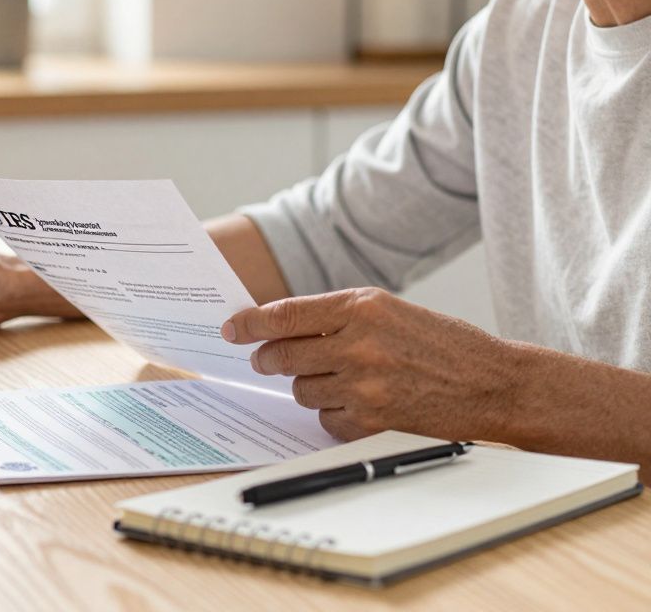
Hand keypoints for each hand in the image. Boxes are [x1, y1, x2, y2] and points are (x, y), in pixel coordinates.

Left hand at [221, 287, 520, 440]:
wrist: (494, 383)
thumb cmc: (442, 344)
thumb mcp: (390, 311)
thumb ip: (337, 316)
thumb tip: (278, 325)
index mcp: (361, 306)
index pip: (284, 314)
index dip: (249, 323)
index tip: (232, 329)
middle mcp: (359, 342)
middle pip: (283, 354)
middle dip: (268, 359)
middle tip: (265, 360)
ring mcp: (365, 383)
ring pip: (302, 389)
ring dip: (309, 386)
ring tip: (338, 379)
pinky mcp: (373, 418)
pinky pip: (326, 419)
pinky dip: (333, 414)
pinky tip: (358, 403)